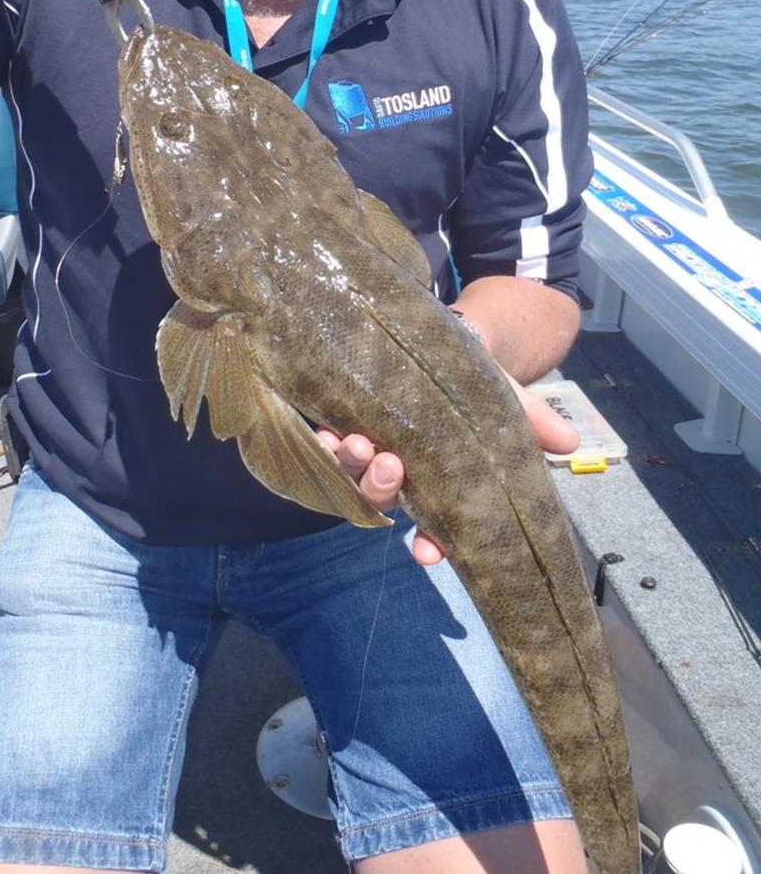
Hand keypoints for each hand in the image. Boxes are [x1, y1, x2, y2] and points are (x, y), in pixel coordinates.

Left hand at [315, 374, 578, 566]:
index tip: (428, 553)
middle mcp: (399, 474)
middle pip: (383, 498)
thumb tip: (572, 443)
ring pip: (351, 474)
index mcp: (439, 484)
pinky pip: (326, 446)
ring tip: (359, 441)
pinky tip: (324, 431)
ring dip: (352, 465)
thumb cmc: (474, 383)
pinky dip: (323, 444)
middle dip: (383, 488)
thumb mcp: (507, 401)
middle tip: (390, 465)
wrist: (435, 341)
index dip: (431, 546)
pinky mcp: (341, 423)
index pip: (434, 529)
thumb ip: (535, 422)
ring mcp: (367, 451)